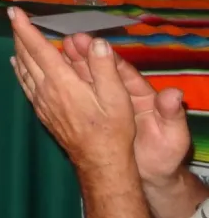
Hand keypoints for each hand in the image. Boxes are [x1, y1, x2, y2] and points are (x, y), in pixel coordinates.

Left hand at [7, 7, 136, 173]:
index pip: (38, 48)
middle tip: (14, 17)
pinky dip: (19, 70)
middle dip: (19, 35)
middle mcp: (46, 90)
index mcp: (62, 81)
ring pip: (22, 70)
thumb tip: (96, 41)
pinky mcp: (42, 112)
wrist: (100, 160)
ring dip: (18, 50)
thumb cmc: (112, 129)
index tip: (13, 12)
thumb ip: (104, 67)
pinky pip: (25, 84)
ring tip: (16, 36)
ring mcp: (41, 102)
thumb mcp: (117, 96)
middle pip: (26, 56)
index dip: (25, 28)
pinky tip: (17, 65)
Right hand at [62, 33, 191, 186]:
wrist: (150, 177)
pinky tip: (42, 75)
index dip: (107, 57)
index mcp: (141, 96)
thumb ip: (172, 114)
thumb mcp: (173, 136)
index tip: (91, 42)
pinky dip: (60, 84)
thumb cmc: (162, 155)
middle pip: (99, 70)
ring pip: (83, 80)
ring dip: (68, 65)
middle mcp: (121, 95)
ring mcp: (103, 104)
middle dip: (83, 54)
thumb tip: (175, 94)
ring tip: (49, 51)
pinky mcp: (91, 114)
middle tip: (67, 41)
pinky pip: (73, 95)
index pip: (123, 71)